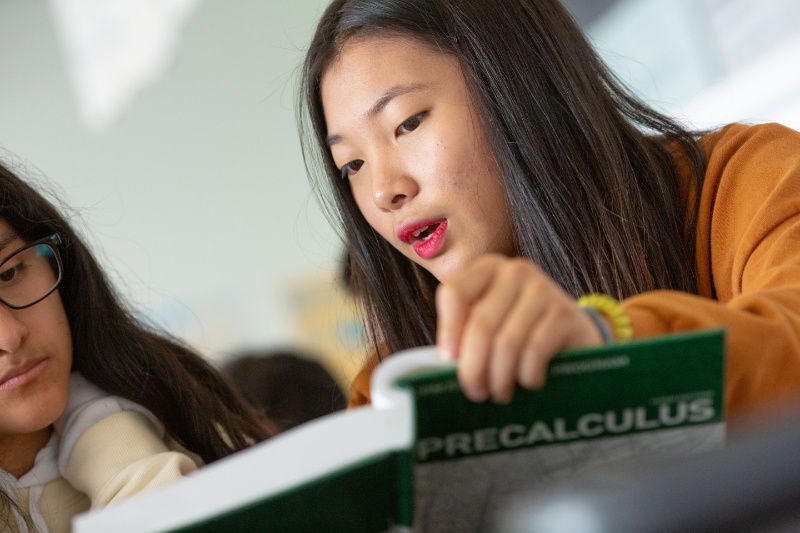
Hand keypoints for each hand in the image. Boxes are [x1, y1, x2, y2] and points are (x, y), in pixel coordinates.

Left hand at [435, 254, 602, 403]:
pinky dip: (527, 375)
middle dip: (474, 366)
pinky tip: (528, 383)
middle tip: (475, 393)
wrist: (573, 335)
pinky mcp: (566, 313)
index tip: (448, 361)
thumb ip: (466, 333)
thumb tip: (445, 364)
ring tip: (499, 394)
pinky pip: (535, 351)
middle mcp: (515, 271)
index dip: (448, 329)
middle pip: (480, 324)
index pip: (455, 292)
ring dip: (499, 378)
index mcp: (487, 269)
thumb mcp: (490, 324)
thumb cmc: (519, 332)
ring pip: (507, 342)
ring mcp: (543, 289)